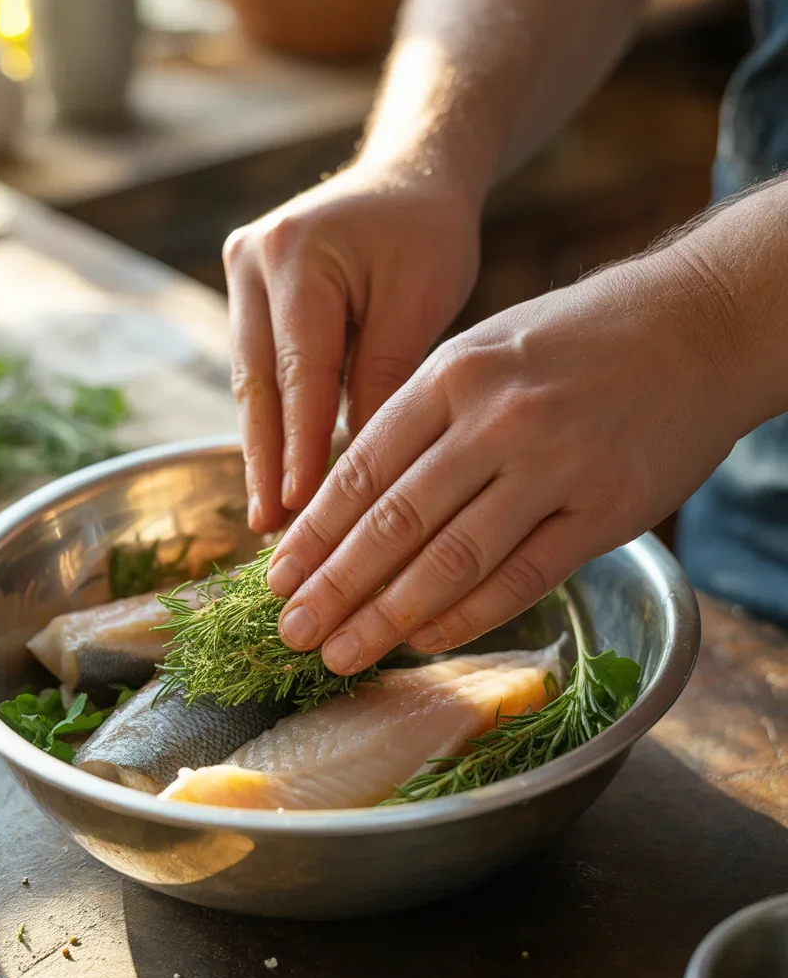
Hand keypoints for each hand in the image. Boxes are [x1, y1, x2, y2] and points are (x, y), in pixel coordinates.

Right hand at [223, 160, 480, 533]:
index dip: (297, 448)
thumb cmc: (427, 235)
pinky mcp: (246, 290)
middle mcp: (253, 260)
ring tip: (271, 514)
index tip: (297, 511)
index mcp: (296, 256)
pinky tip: (278, 466)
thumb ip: (381, 381)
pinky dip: (273, 416)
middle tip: (269, 529)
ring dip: (262, 446)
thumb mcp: (418, 306)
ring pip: (250, 380)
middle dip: (265, 460)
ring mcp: (241, 271)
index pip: (298, 374)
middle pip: (257, 383)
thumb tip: (355, 469)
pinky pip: (258, 366)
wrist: (410, 175)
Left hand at [265, 248, 750, 672]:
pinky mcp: (607, 508)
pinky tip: (426, 641)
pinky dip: (469, 614)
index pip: (363, 470)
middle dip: (335, 587)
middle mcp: (497, 420)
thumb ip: (423, 416)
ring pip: (452, 557)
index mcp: (453, 374)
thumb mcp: (485, 349)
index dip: (315, 533)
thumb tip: (356, 496)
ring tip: (343, 654)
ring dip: (388, 616)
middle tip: (293, 634)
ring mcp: (555, 465)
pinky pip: (523, 575)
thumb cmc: (577, 339)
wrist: (698, 323)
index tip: (278, 578)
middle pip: (394, 522)